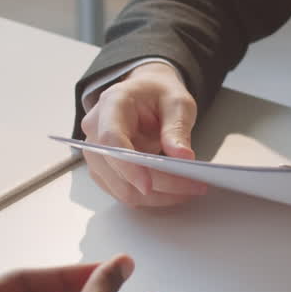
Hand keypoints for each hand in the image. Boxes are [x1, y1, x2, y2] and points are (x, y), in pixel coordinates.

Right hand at [80, 61, 208, 206]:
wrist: (146, 94)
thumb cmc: (158, 94)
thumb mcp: (177, 102)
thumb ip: (177, 128)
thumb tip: (182, 156)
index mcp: (112, 104)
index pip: (110, 140)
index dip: (127, 166)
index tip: (148, 185)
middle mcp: (95, 129)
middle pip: (118, 169)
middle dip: (158, 184)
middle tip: (194, 186)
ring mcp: (96, 152)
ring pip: (121, 188)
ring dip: (156, 196)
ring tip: (189, 189)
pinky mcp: (103, 170)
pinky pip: (124, 192)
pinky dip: (150, 197)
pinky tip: (174, 191)